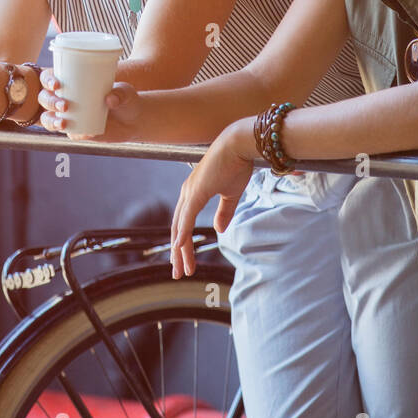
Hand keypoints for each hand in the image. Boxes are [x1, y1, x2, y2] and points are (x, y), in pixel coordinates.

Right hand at [38, 72, 139, 140]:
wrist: (134, 120)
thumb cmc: (126, 98)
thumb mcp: (126, 92)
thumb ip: (120, 93)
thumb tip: (110, 99)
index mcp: (71, 82)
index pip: (49, 78)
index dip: (47, 80)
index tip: (57, 85)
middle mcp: (65, 98)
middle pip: (45, 99)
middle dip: (50, 102)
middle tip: (64, 105)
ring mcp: (69, 116)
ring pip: (49, 119)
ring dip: (51, 121)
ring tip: (63, 123)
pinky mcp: (77, 131)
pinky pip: (70, 134)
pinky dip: (74, 134)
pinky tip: (83, 133)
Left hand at [170, 123, 254, 278]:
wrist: (240, 144)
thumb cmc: (237, 164)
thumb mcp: (231, 193)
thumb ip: (224, 212)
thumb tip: (219, 229)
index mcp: (193, 193)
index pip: (184, 223)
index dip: (183, 244)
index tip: (185, 261)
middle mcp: (187, 193)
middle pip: (178, 228)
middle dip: (178, 252)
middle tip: (179, 272)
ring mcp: (190, 192)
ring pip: (180, 227)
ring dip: (179, 250)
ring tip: (181, 269)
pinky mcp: (196, 192)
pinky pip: (186, 218)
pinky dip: (182, 234)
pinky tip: (179, 249)